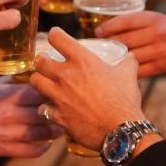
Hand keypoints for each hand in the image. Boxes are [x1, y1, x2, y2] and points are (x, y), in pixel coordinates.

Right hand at [0, 77, 61, 158]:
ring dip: (55, 130)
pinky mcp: (6, 150)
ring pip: (43, 133)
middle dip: (58, 110)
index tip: (61, 90)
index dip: (54, 90)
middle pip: (45, 112)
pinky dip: (43, 147)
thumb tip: (35, 72)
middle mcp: (10, 115)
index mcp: (7, 96)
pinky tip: (46, 142)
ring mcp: (9, 134)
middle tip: (67, 109)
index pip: (39, 91)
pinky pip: (32, 151)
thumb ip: (13, 80)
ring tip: (61, 125)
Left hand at [30, 27, 144, 149]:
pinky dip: (45, 108)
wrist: (120, 130)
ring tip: (45, 83)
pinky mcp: (57, 115)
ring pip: (35, 81)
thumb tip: (130, 57)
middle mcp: (66, 75)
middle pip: (39, 60)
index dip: (55, 35)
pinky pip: (42, 108)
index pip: (57, 37)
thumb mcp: (128, 75)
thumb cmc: (124, 100)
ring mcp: (59, 96)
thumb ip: (127, 63)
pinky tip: (52, 108)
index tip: (56, 37)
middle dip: (42, 61)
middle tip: (48, 64)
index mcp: (82, 60)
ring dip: (39, 81)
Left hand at [96, 11, 165, 77]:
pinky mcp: (160, 66)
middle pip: (126, 40)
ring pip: (130, 56)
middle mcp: (158, 34)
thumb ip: (132, 22)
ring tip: (105, 59)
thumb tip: (102, 31)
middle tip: (98, 47)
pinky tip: (117, 70)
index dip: (109, 26)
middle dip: (109, 44)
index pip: (127, 21)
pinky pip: (137, 70)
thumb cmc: (162, 31)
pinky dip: (125, 71)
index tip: (98, 32)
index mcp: (153, 19)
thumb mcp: (152, 19)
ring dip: (115, 59)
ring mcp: (160, 51)